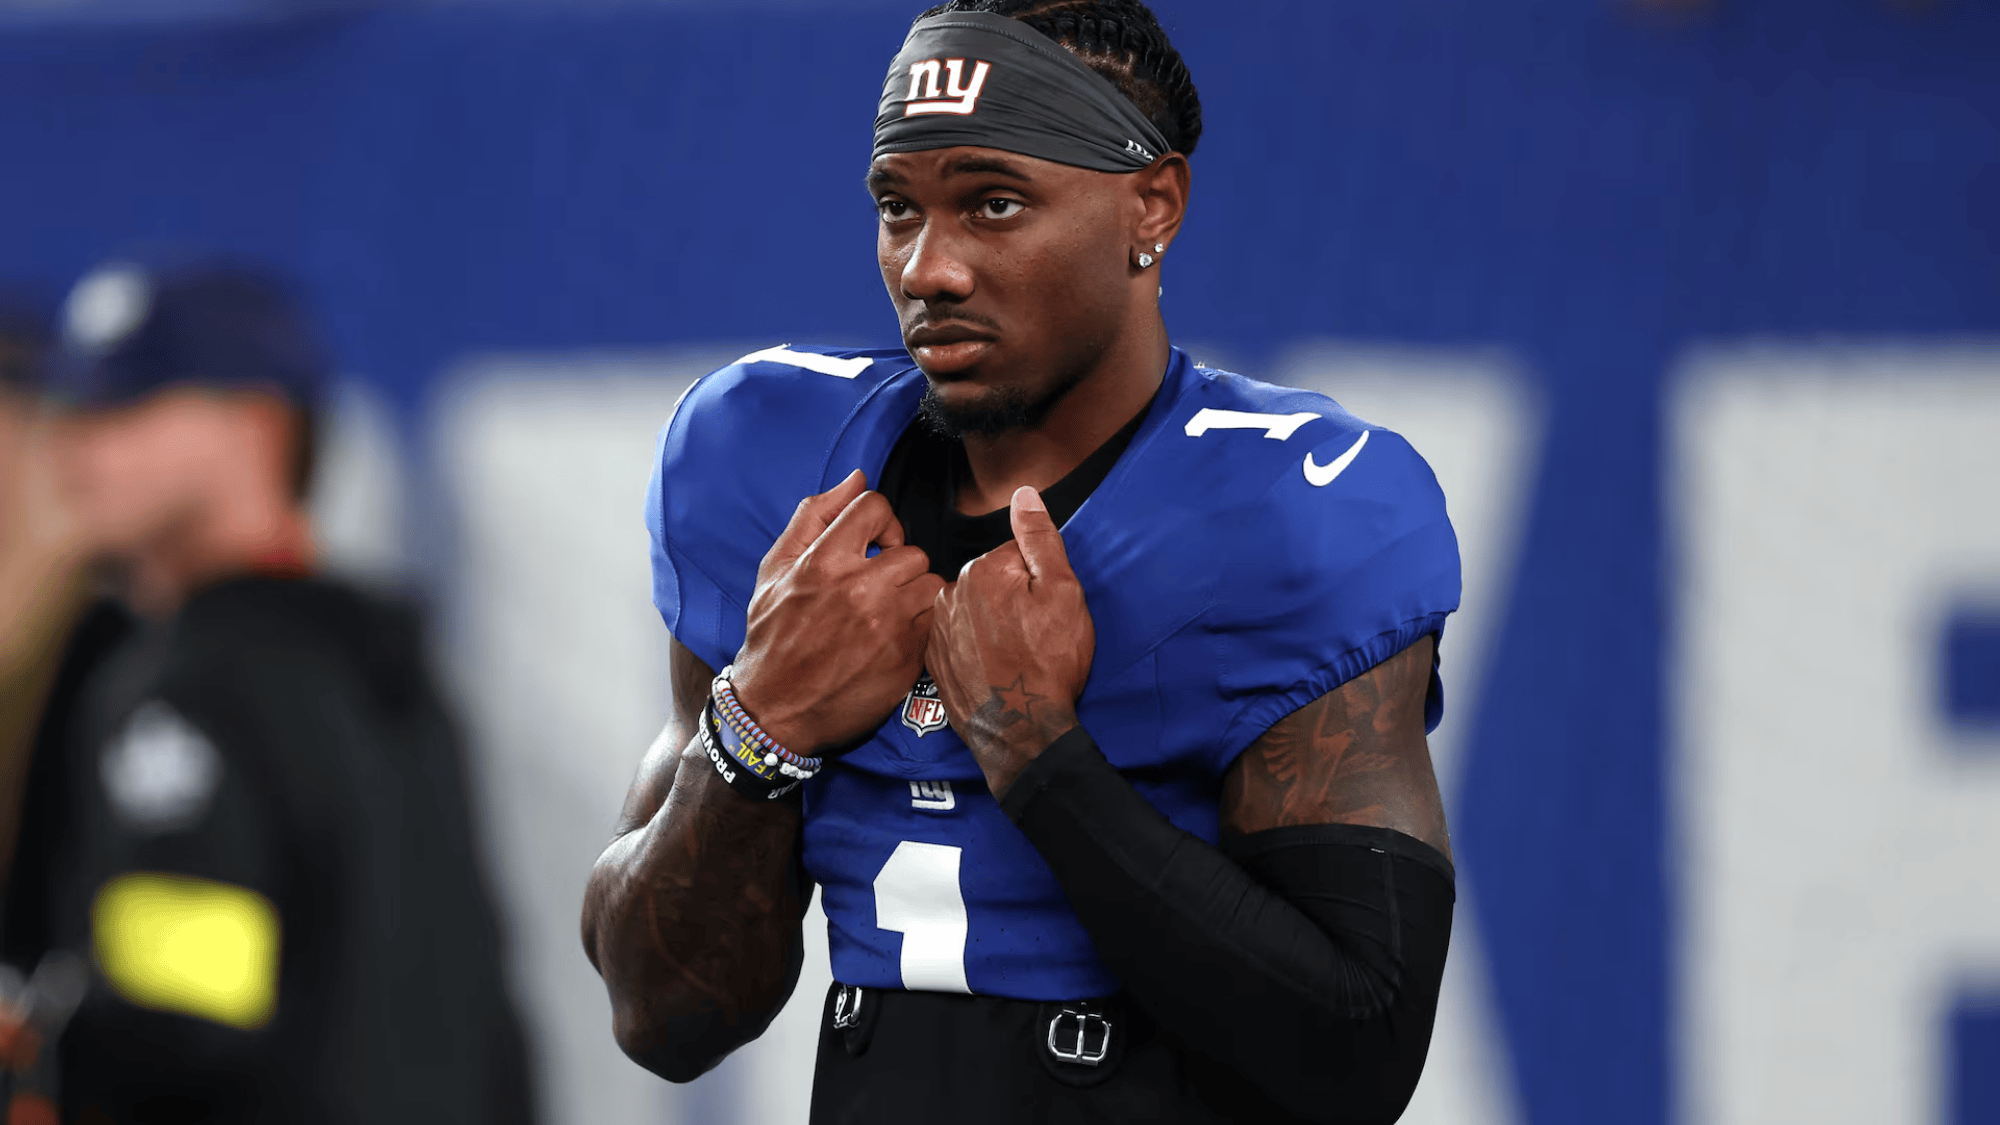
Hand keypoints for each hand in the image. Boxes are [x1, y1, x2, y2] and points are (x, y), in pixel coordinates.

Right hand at [728, 470, 944, 753]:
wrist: (776, 710)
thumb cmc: (773, 636)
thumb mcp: (775, 568)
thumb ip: (815, 516)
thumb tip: (857, 478)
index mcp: (824, 562)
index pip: (875, 507)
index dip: (879, 522)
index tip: (872, 544)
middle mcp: (859, 590)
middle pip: (912, 550)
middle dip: (898, 564)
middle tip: (879, 585)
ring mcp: (887, 626)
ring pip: (932, 585)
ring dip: (915, 595)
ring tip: (890, 611)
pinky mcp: (906, 658)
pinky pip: (936, 622)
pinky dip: (921, 626)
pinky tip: (896, 636)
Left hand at [927, 486, 1093, 796]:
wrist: (1021, 730)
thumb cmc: (1048, 665)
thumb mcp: (1062, 593)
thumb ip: (1040, 538)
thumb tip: (1025, 494)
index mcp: (982, 570)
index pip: (1014, 556)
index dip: (1037, 582)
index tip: (1045, 611)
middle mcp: (950, 594)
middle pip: (989, 581)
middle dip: (1011, 600)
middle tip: (1032, 636)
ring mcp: (937, 629)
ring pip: (971, 610)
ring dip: (989, 624)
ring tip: (1013, 655)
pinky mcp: (931, 660)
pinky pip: (956, 640)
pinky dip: (972, 649)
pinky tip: (992, 667)